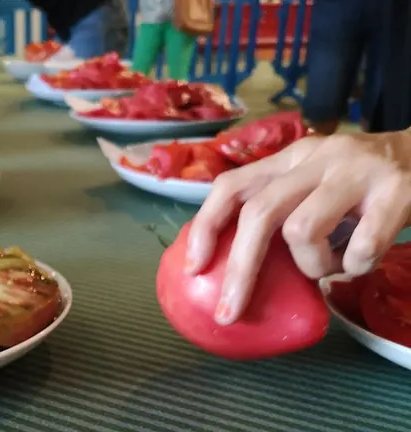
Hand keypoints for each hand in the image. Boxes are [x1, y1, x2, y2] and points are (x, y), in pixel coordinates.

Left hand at [186, 130, 410, 324]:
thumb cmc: (364, 183)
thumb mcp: (316, 183)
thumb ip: (284, 209)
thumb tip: (242, 266)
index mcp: (289, 159)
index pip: (231, 185)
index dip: (206, 226)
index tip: (193, 267)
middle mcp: (316, 159)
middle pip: (259, 213)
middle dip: (239, 269)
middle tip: (230, 311)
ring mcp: (355, 172)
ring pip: (303, 231)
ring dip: (312, 266)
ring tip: (331, 267)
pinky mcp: (395, 191)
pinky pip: (360, 247)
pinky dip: (355, 267)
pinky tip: (363, 261)